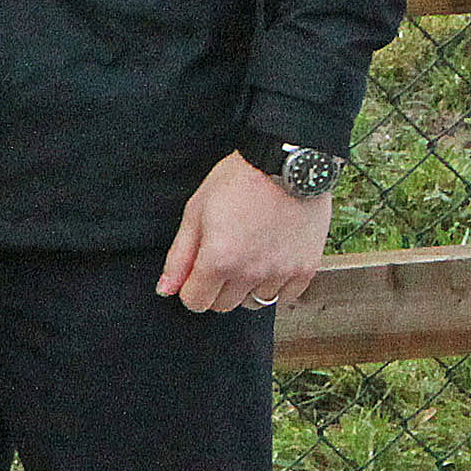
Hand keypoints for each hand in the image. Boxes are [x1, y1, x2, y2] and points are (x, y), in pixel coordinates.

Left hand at [158, 149, 327, 313]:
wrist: (285, 165)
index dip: (190, 288)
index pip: (195, 302)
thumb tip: (165, 290)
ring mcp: (281, 272)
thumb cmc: (236, 182)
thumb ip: (179, 256)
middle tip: (221, 259)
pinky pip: (285, 297)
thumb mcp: (196, 212)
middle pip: (223, 305)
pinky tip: (269, 261)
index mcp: (219, 260)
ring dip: (245, 288)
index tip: (195, 272)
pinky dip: (274, 285)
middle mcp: (251, 273)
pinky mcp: (306, 268)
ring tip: (247, 256)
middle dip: (215, 288)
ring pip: (254, 302)